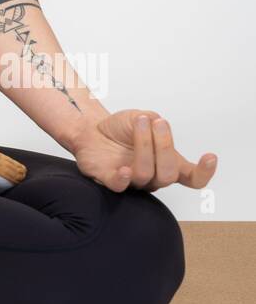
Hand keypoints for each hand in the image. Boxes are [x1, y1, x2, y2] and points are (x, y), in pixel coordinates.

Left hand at [70, 108, 216, 193]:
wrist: (92, 130)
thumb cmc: (122, 129)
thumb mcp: (141, 117)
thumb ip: (153, 121)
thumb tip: (157, 123)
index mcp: (167, 163)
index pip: (192, 178)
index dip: (204, 172)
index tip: (210, 156)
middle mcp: (153, 176)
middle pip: (168, 174)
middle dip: (165, 146)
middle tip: (158, 123)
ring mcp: (133, 181)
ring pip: (145, 174)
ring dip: (144, 146)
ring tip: (138, 122)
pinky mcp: (111, 180)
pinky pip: (119, 186)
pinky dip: (124, 179)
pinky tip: (124, 168)